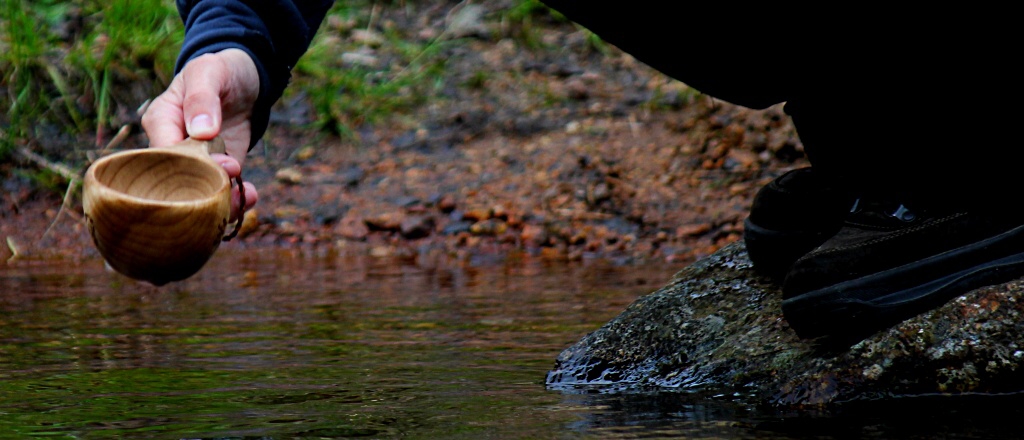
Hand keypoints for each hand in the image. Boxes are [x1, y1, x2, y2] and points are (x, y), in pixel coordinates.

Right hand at [141, 48, 259, 219]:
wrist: (243, 81)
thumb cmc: (218, 71)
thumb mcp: (208, 72)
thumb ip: (202, 98)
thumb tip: (200, 131)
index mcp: (160, 121)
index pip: (162, 152)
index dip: (187, 162)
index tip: (219, 160)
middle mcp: (172, 147)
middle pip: (177, 179)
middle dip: (204, 187)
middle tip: (234, 174)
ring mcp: (195, 162)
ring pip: (198, 192)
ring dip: (222, 200)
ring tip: (246, 196)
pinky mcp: (218, 171)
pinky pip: (220, 192)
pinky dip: (235, 200)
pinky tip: (251, 195)